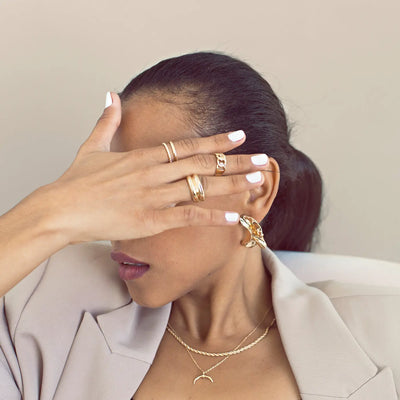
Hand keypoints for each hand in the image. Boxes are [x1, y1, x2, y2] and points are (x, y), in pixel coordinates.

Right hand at [43, 92, 268, 243]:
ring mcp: (154, 197)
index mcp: (144, 156)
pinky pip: (188, 217)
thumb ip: (107, 121)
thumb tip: (110, 95)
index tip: (239, 134)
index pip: (188, 145)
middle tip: (263, 158)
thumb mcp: (92, 147)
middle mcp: (154, 174)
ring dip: (232, 184)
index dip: (216, 140)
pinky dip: (213, 217)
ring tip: (258, 180)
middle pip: (202, 164)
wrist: (61, 209)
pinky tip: (235, 216)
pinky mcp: (151, 221)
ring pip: (201, 187)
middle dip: (235, 161)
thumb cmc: (76, 181)